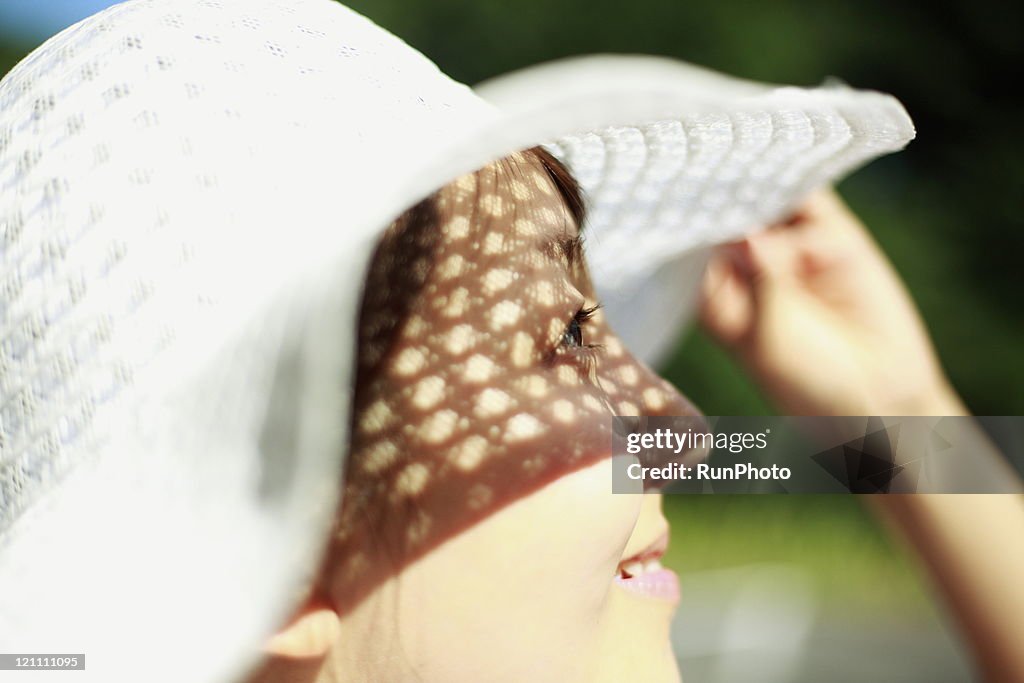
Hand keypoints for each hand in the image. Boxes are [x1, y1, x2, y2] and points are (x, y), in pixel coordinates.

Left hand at [699, 188, 963, 415]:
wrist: (880, 399)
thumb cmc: (807, 383)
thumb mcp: (772, 338)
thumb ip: (762, 284)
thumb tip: (748, 234)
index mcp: (714, 294)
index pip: (687, 248)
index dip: (681, 222)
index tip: (667, 195)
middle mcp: (745, 266)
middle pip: (723, 215)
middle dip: (714, 193)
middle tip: (704, 165)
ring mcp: (788, 248)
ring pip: (764, 199)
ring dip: (755, 181)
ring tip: (746, 166)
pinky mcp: (832, 236)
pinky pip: (811, 199)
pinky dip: (800, 179)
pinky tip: (787, 172)